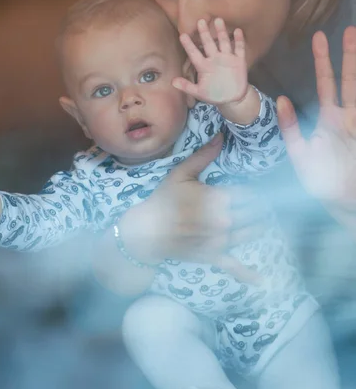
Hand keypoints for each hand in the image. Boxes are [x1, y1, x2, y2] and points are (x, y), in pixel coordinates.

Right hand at [120, 135, 265, 282]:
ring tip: (267, 219)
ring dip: (262, 226)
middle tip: (271, 202)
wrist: (144, 232)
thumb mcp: (180, 173)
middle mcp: (224, 221)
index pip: (249, 192)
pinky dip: (247, 274)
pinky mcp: (211, 256)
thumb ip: (203, 155)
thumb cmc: (162, 200)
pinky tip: (261, 280)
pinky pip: (232, 266)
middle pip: (254, 212)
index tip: (269, 185)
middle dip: (264, 206)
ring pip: (250, 233)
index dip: (259, 189)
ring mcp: (219, 241)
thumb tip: (221, 136)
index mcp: (218, 198)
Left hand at [173, 18, 247, 104]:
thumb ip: (187, 87)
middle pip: (208, 44)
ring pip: (223, 42)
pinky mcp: (239, 61)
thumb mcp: (199, 92)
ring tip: (218, 20)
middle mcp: (214, 59)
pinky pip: (239, 49)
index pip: (194, 53)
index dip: (189, 45)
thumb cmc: (214, 94)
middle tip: (200, 21)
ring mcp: (227, 58)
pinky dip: (238, 40)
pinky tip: (237, 31)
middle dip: (204, 33)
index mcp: (204, 66)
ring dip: (221, 32)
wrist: (233, 98)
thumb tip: (172, 82)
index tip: (182, 35)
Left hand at [277, 27, 355, 204]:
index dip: (323, 61)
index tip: (319, 38)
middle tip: (348, 29)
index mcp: (327, 118)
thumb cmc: (320, 183)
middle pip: (348, 79)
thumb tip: (283, 99)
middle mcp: (346, 117)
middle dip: (348, 55)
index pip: (326, 83)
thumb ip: (291, 128)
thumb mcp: (300, 155)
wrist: (344, 204)